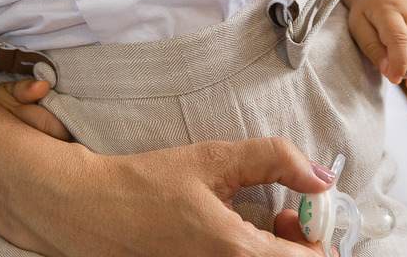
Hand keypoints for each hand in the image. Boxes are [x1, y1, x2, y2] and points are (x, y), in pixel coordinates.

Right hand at [0, 65, 333, 256]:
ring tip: (260, 218)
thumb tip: (320, 175)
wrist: (86, 209)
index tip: (307, 208)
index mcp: (236, 252)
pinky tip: (230, 232)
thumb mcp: (211, 159)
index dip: (319, 235)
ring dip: (273, 249)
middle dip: (299, 242)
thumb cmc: (143, 184)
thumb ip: (273, 160)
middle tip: (287, 211)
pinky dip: (246, 252)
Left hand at [344, 0, 406, 88]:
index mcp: (390, 8)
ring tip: (399, 73)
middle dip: (404, 69)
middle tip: (389, 72)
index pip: (400, 38)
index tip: (393, 79)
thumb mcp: (358, 27)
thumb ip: (372, 49)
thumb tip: (390, 73)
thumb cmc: (368, 13)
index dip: (399, 62)